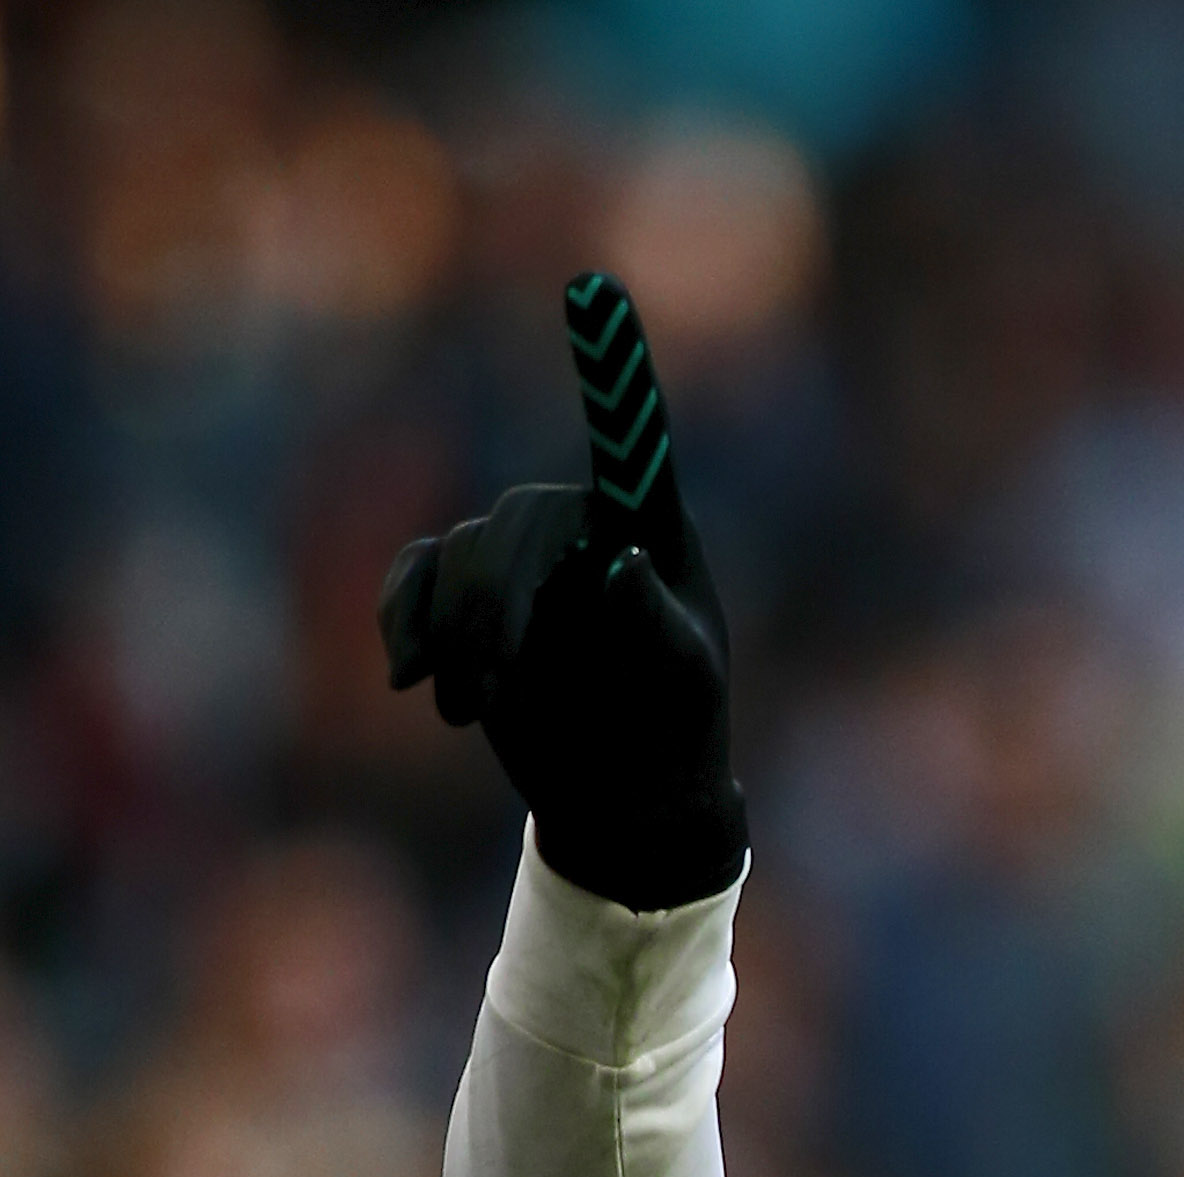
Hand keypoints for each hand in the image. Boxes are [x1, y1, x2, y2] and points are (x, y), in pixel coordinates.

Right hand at [379, 274, 743, 909]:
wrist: (626, 794)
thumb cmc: (677, 729)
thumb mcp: (685, 684)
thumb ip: (657, 623)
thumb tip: (618, 563)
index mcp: (653, 528)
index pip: (634, 439)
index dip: (612, 368)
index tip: (595, 286)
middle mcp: (581, 523)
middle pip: (513, 529)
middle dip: (493, 614)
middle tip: (485, 700)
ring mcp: (518, 556)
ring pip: (460, 558)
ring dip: (459, 639)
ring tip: (474, 713)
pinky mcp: (465, 592)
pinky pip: (416, 578)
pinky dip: (407, 622)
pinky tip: (412, 679)